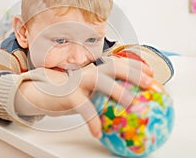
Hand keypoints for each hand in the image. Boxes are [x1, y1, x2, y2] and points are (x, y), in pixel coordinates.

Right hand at [15, 56, 160, 138]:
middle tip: (149, 83)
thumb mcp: (88, 91)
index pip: (118, 64)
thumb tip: (126, 104)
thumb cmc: (69, 94)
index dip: (136, 67)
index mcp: (95, 71)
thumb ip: (103, 93)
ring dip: (116, 90)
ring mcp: (78, 82)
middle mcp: (88, 73)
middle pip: (113, 67)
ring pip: (100, 80)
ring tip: (128, 102)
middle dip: (132, 73)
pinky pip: (83, 107)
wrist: (43, 94)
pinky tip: (97, 131)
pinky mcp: (68, 95)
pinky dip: (91, 120)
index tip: (152, 74)